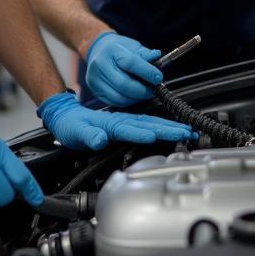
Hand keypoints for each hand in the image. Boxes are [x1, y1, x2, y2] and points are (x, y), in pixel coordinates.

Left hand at [37, 91, 194, 149]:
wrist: (66, 116)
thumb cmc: (70, 125)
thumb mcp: (75, 132)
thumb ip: (89, 136)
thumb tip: (99, 139)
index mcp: (110, 124)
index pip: (130, 128)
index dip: (143, 133)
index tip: (157, 136)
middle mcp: (120, 121)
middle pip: (149, 124)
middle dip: (169, 128)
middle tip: (188, 132)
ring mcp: (124, 123)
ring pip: (151, 123)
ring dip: (169, 127)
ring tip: (186, 131)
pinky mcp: (125, 126)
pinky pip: (146, 125)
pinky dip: (161, 127)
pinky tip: (170, 130)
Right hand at [85, 31, 162, 106]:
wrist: (98, 51)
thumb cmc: (117, 49)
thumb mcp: (131, 46)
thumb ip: (144, 54)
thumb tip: (157, 56)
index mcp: (111, 50)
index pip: (130, 63)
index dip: (147, 72)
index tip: (158, 78)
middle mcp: (101, 65)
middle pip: (124, 84)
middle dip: (143, 90)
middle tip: (153, 89)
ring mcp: (96, 79)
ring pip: (120, 97)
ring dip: (137, 98)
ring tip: (145, 93)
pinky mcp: (96, 91)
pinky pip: (115, 102)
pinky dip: (128, 102)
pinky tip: (134, 96)